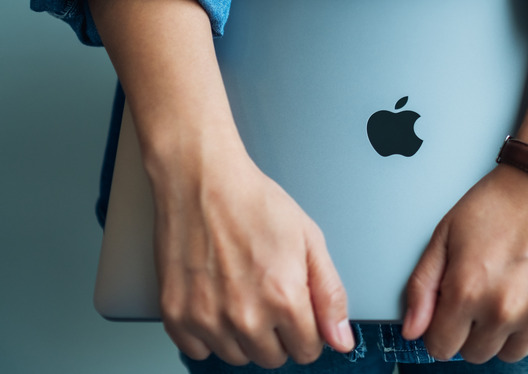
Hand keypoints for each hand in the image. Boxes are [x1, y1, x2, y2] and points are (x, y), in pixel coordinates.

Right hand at [150, 144, 354, 367]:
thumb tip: (341, 340)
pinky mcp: (176, 314)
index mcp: (284, 299)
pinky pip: (198, 351)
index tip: (298, 314)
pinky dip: (207, 334)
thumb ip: (330, 295)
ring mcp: (207, 318)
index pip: (307, 351)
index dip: (307, 332)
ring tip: (240, 294)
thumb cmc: (253, 203)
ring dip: (242, 336)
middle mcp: (245, 316)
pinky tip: (215, 302)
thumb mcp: (310, 241)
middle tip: (267, 296)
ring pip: (236, 357)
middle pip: (272, 358)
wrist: (202, 180)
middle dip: (277, 335)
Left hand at [401, 164, 527, 362]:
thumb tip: (412, 330)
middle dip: (470, 331)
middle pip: (475, 353)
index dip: (439, 331)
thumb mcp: (444, 236)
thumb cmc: (495, 204)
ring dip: (504, 334)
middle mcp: (504, 309)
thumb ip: (422, 287)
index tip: (448, 314)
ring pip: (510, 354)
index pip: (441, 348)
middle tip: (479, 296)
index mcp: (467, 292)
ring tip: (506, 295)